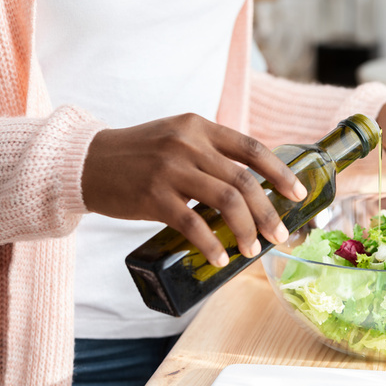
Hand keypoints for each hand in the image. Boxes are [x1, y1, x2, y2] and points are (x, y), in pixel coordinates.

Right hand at [81, 113, 306, 265]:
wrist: (87, 162)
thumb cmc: (139, 155)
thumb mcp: (177, 138)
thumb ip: (210, 153)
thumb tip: (250, 185)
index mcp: (200, 127)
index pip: (252, 148)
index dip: (280, 173)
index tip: (297, 194)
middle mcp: (189, 144)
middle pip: (244, 180)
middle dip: (268, 212)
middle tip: (280, 235)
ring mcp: (171, 168)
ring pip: (226, 201)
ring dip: (246, 230)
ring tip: (253, 250)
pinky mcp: (153, 195)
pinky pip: (193, 223)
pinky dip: (211, 244)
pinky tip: (220, 258)